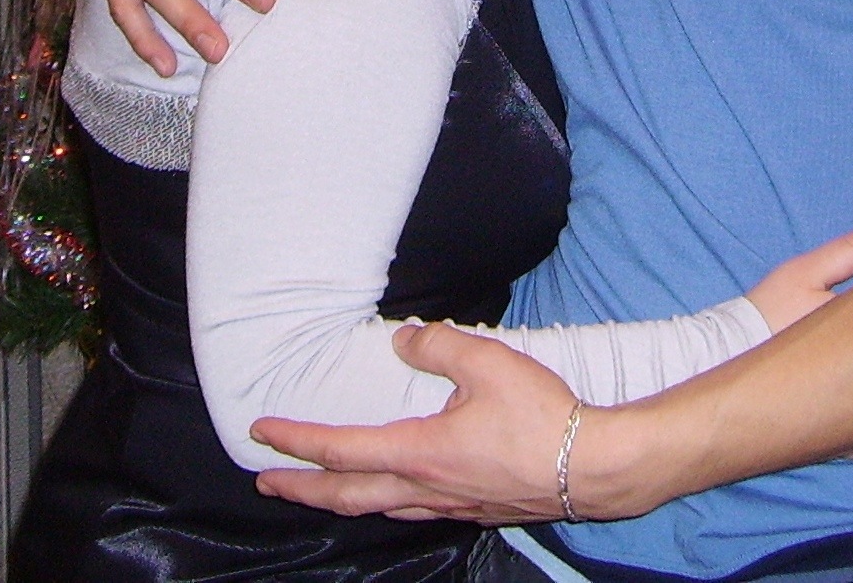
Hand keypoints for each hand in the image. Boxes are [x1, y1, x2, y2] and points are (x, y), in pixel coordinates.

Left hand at [253, 325, 586, 523]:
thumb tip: (402, 340)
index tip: (262, 433)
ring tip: (319, 490)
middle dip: (301, 488)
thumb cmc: (539, 415)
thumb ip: (439, 345)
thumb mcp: (488, 362)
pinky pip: (411, 511)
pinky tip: (392, 494)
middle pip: (345, 496)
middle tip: (267, 481)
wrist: (590, 467)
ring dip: (339, 498)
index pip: (339, 450)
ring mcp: (449, 505)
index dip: (296, 441)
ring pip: (377, 509)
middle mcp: (424, 489)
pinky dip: (382, 503)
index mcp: (418, 453)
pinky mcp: (474, 509)